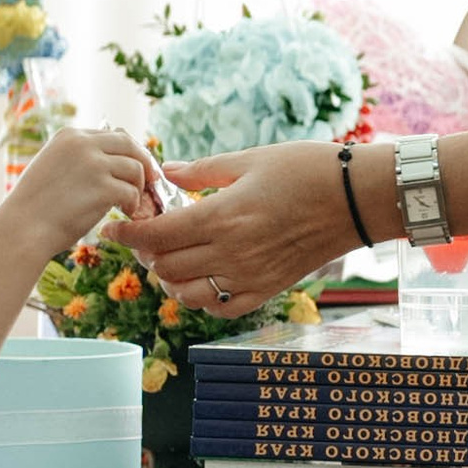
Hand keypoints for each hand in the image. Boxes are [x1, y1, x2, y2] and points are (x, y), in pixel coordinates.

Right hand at [3, 124, 163, 260]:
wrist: (22, 229)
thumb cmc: (36, 205)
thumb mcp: (53, 166)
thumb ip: (79, 157)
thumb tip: (113, 158)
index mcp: (70, 135)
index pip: (113, 135)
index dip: (130, 152)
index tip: (136, 167)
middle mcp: (83, 144)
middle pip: (129, 145)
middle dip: (144, 163)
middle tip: (150, 181)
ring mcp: (94, 164)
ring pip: (135, 168)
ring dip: (138, 187)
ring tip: (129, 204)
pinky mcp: (103, 188)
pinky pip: (132, 192)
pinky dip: (134, 204)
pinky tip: (125, 213)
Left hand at [145, 145, 353, 315]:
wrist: (357, 199)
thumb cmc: (307, 169)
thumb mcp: (250, 160)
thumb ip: (203, 171)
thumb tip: (166, 172)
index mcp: (223, 216)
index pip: (157, 234)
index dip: (127, 234)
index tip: (111, 229)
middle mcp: (232, 252)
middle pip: (166, 266)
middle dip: (146, 253)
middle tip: (144, 236)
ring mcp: (251, 276)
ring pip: (188, 293)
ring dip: (170, 278)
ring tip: (171, 258)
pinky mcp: (269, 289)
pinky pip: (222, 307)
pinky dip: (203, 298)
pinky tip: (202, 278)